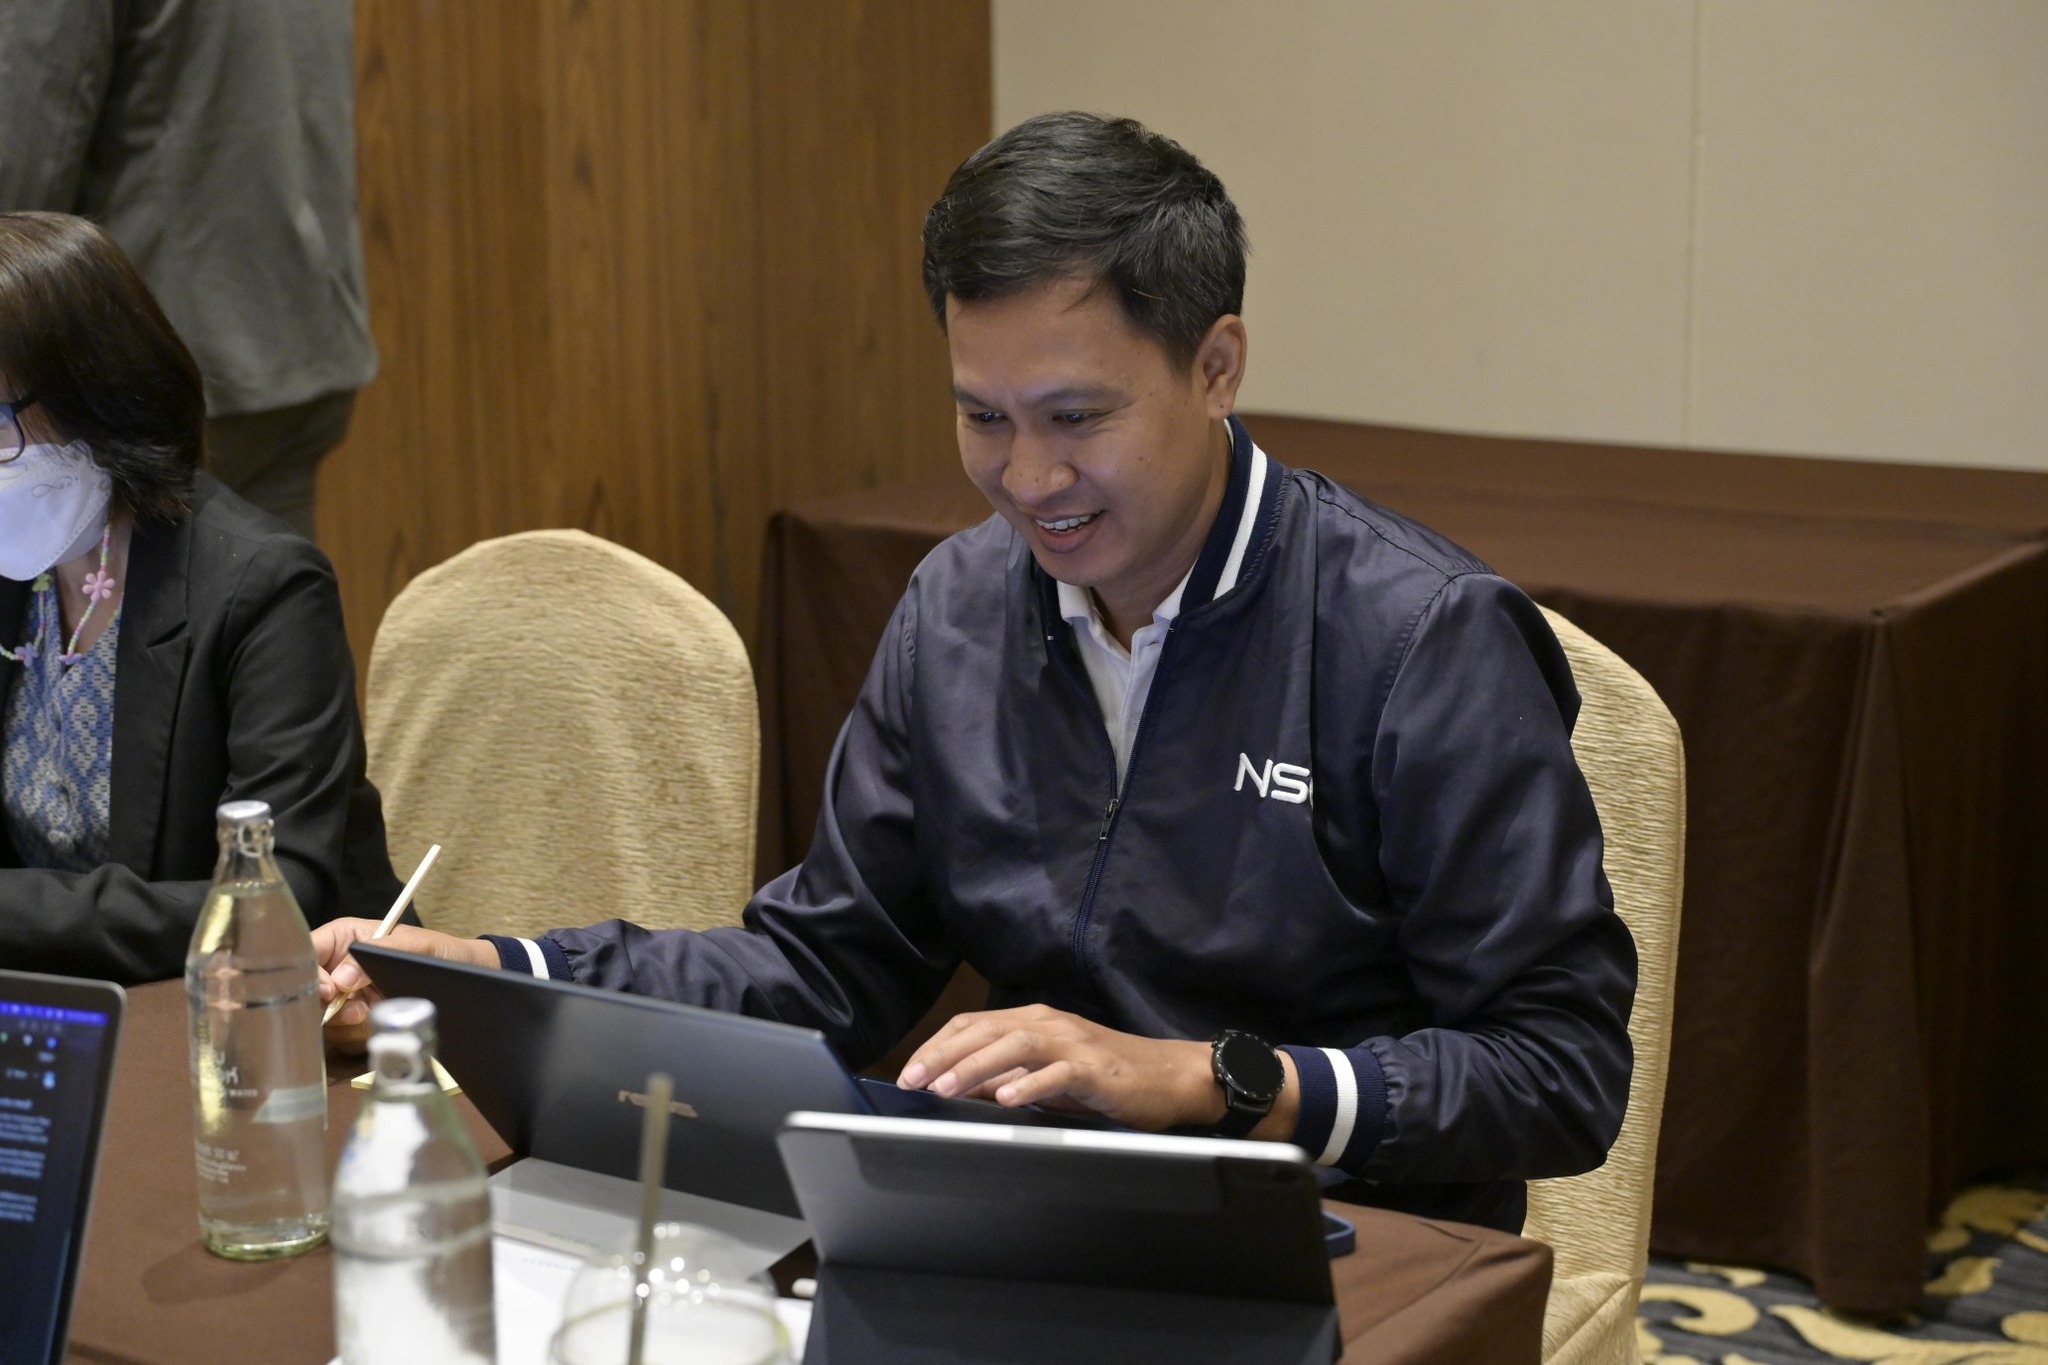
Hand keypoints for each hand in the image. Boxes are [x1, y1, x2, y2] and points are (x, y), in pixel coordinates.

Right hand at [315, 918, 496, 1052]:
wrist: (466, 978)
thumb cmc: (440, 951)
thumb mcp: (416, 946)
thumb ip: (381, 952)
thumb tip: (342, 979)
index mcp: (345, 938)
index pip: (306, 952)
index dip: (308, 973)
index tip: (330, 991)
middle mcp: (338, 967)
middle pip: (305, 990)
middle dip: (325, 1004)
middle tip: (355, 1008)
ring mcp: (345, 995)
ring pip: (319, 1015)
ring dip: (342, 1020)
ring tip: (369, 1012)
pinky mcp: (356, 1019)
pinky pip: (338, 1034)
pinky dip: (352, 1034)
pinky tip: (373, 1022)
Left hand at [896, 1004, 1297, 1136]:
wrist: (1170, 1077)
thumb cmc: (1108, 1078)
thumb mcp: (1049, 1075)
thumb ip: (1009, 1076)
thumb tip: (961, 1088)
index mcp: (1034, 1020)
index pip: (973, 1024)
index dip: (938, 1045)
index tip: (910, 1071)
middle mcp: (1049, 1022)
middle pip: (986, 1030)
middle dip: (944, 1054)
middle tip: (913, 1080)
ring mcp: (1073, 1042)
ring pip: (1015, 1045)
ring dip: (976, 1066)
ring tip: (946, 1089)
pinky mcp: (1095, 1067)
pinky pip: (1057, 1073)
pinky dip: (1029, 1084)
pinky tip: (1005, 1098)